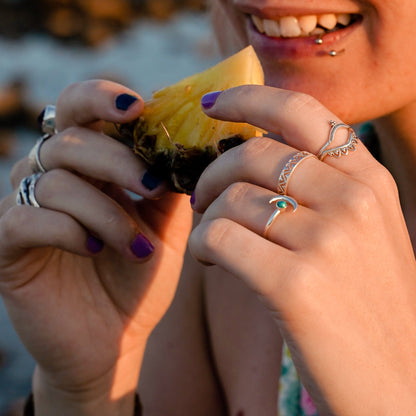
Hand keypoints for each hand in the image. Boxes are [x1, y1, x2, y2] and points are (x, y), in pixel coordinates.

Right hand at [0, 80, 192, 408]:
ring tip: (138, 248)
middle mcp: (51, 179)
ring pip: (55, 180)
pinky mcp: (7, 246)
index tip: (139, 108)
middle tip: (152, 187)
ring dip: (106, 211)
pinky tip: (95, 248)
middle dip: (115, 159)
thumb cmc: (140, 278)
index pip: (81, 111)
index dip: (103, 98)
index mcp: (89, 168)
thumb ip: (170, 187)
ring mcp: (24, 210)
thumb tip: (187, 144)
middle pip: (69, 138)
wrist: (115, 337)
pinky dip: (69, 229)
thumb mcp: (166, 229)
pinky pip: (27, 218)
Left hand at [189, 86, 415, 413]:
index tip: (212, 105)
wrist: (394, 386)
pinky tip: (208, 261)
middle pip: (253, 155)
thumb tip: (253, 153)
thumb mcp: (360, 233)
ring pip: (231, 199)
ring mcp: (328, 241)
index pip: (301, 113)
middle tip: (201, 199)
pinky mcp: (295, 284)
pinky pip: (219, 237)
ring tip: (212, 243)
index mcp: (369, 182)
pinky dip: (202, 245)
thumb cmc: (365, 306)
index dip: (250, 99)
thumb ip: (322, 188)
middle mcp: (354, 201)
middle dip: (212, 173)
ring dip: (206, 217)